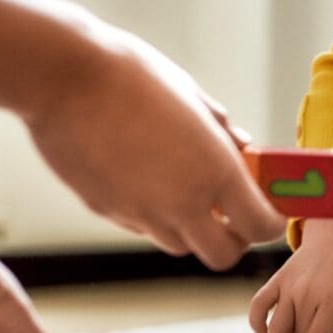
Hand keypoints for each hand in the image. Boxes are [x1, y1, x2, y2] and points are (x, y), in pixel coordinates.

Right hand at [27, 26, 285, 269]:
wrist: (62, 77)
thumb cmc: (133, 77)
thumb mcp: (194, 98)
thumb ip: (224, 133)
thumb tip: (245, 149)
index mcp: (215, 173)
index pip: (261, 227)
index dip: (271, 223)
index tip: (269, 209)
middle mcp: (181, 203)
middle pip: (224, 255)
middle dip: (234, 239)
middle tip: (231, 212)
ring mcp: (141, 213)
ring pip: (181, 246)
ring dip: (193, 230)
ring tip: (187, 191)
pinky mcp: (107, 211)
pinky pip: (143, 228)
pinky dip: (155, 217)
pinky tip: (147, 182)